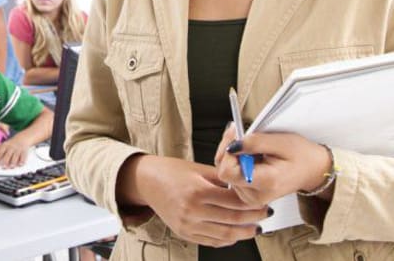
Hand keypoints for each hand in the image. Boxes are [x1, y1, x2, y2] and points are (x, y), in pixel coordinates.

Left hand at [0, 138, 28, 168]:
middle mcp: (11, 147)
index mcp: (5, 146)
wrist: (22, 138)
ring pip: (15, 156)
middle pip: (8, 154)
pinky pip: (23, 156)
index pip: (0, 152)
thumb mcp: (2, 146)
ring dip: (13, 161)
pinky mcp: (24, 151)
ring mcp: (18, 149)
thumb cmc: (10, 144)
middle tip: (3, 167)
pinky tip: (20, 164)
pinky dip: (22, 160)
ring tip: (11, 167)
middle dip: (5, 161)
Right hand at [124, 155, 267, 246]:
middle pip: (232, 220)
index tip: (263, 203)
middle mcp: (192, 210)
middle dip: (253, 219)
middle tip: (264, 215)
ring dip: (244, 233)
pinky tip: (235, 234)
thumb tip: (245, 186)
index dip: (253, 205)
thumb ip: (222, 179)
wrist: (147, 181)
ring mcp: (187, 225)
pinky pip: (211, 242)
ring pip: (224, 236)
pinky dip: (227, 240)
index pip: (234, 202)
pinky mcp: (184, 233)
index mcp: (197, 191)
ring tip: (255, 227)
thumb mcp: (198, 169)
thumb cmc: (171, 171)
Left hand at [215, 125, 332, 206]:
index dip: (228, 152)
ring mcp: (250, 198)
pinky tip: (248, 154)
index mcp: (265, 184)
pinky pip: (231, 175)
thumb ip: (253, 143)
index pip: (227, 172)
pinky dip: (236, 161)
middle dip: (229, 149)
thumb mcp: (280, 141)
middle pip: (224, 171)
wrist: (313, 170)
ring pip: (225, 172)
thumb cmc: (301, 155)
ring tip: (250, 145)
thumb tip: (231, 145)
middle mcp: (255, 196)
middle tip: (240, 133)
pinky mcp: (247, 194)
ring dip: (232, 154)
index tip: (236, 136)